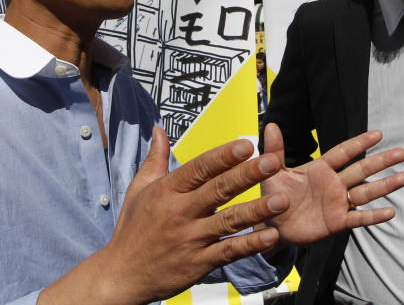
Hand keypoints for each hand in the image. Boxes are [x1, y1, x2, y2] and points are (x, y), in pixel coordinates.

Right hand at [39, 127, 290, 304]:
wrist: (121, 274)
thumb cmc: (132, 228)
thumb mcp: (139, 189)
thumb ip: (156, 158)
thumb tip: (159, 128)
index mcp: (166, 191)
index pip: (199, 168)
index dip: (223, 156)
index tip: (245, 144)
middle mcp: (180, 213)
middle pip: (219, 190)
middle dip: (248, 175)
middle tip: (272, 162)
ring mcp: (191, 239)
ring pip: (229, 221)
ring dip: (258, 210)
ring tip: (282, 199)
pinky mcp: (199, 263)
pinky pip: (229, 251)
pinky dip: (250, 244)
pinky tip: (270, 235)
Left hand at [260, 123, 403, 248]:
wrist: (272, 226)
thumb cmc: (274, 196)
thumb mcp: (273, 172)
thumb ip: (275, 150)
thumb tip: (271, 124)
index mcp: (320, 169)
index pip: (343, 153)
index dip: (359, 143)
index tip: (378, 134)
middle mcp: (333, 184)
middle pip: (361, 170)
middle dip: (381, 162)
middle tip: (402, 153)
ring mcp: (337, 203)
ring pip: (365, 192)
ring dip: (384, 186)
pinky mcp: (337, 222)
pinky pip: (358, 218)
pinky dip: (373, 216)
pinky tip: (390, 212)